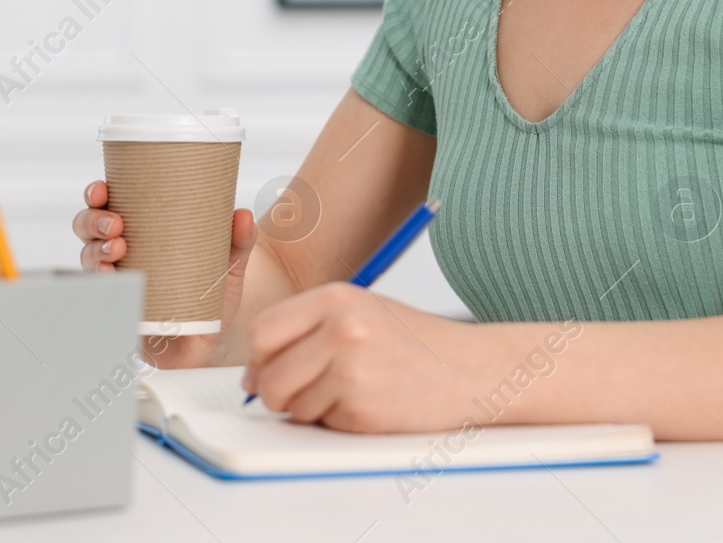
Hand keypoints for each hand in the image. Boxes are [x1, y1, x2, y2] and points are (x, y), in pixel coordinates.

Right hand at [72, 180, 257, 368]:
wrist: (216, 336)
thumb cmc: (213, 292)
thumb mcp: (229, 261)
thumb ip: (239, 239)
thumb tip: (242, 214)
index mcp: (140, 233)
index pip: (106, 207)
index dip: (96, 196)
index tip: (101, 190)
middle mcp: (121, 257)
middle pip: (87, 231)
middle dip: (93, 223)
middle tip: (116, 225)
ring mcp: (118, 286)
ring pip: (89, 263)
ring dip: (95, 254)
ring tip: (116, 251)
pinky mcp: (122, 315)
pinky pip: (103, 301)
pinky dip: (103, 290)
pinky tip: (109, 281)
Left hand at [241, 283, 486, 432]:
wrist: (471, 370)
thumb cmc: (414, 342)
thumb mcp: (360, 312)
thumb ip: (305, 331)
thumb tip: (251, 374)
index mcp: (337, 298)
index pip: (263, 331)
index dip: (259, 358)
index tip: (266, 369)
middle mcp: (342, 330)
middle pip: (269, 375)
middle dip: (276, 392)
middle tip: (301, 392)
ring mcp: (352, 371)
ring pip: (291, 406)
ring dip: (309, 409)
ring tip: (350, 391)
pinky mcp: (362, 410)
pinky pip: (321, 425)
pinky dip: (336, 422)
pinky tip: (367, 403)